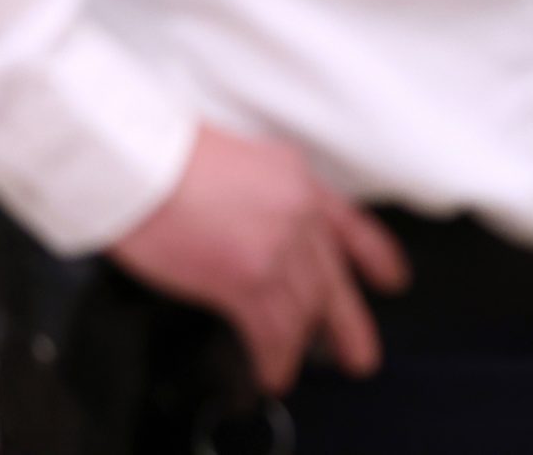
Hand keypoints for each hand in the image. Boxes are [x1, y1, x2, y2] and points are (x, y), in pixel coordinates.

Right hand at [107, 126, 408, 393]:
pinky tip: (273, 373)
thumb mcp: (241, 161)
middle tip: (361, 355)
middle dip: (349, 323)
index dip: (375, 257)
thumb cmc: (168, 158)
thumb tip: (261, 232)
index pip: (350, 223)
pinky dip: (275, 358)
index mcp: (297, 180)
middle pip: (333, 278)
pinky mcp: (247, 277)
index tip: (392, 279)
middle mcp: (298, 213)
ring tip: (292, 372)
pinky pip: (271, 330)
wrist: (140, 162)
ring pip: (304, 310)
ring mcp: (277, 246)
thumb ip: (265, 196)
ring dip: (299, 348)